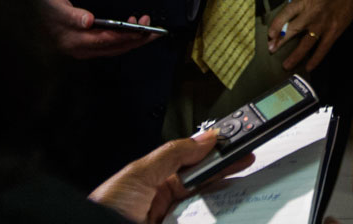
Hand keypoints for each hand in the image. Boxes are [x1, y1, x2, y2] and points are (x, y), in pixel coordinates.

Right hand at [41, 0, 157, 58]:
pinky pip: (112, 46)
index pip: (106, 41)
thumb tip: (88, 20)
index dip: (125, 36)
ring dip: (134, 39)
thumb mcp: (56, 9)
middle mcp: (84, 50)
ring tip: (147, 24)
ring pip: (116, 48)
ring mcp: (86, 50)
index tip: (142, 30)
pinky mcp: (89, 47)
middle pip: (116, 48)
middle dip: (137, 39)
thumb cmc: (46, 12)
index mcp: (76, 42)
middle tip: (156, 30)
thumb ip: (72, 15)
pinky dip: (125, 38)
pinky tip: (132, 27)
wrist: (33, 20)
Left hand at [89, 129, 254, 223]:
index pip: (197, 167)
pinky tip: (228, 214)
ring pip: (210, 214)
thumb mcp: (139, 174)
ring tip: (243, 191)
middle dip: (227, 176)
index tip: (240, 145)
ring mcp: (173, 222)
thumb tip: (205, 138)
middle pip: (208, 190)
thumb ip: (173, 155)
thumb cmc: (103, 210)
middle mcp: (167, 206)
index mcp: (156, 184)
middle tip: (249, 161)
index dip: (219, 156)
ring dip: (224, 203)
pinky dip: (216, 220)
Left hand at [266, 0, 352, 69]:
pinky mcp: (332, 33)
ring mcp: (322, 25)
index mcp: (303, 2)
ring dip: (295, 56)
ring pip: (306, 43)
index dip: (276, 25)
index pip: (285, 14)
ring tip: (286, 66)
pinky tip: (308, 67)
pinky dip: (315, 59)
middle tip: (271, 50)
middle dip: (280, 42)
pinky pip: (322, 48)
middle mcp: (310, 14)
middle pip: (292, 30)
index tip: (269, 36)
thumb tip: (282, 7)